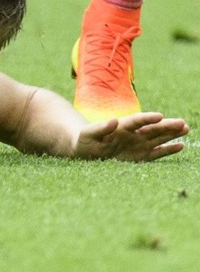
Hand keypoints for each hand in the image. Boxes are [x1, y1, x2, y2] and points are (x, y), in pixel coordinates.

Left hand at [71, 112, 188, 161]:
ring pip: (158, 138)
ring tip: (186, 129)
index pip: (137, 121)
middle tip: (182, 123)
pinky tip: (180, 145)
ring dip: (171, 134)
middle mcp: (133, 133)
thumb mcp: (89, 134)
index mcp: (121, 126)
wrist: (85, 149)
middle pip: (152, 128)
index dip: (148, 118)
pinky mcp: (140, 155)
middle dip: (167, 126)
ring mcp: (138, 143)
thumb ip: (101, 128)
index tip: (160, 116)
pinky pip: (156, 152)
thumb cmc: (86, 139)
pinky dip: (167, 149)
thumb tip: (113, 120)